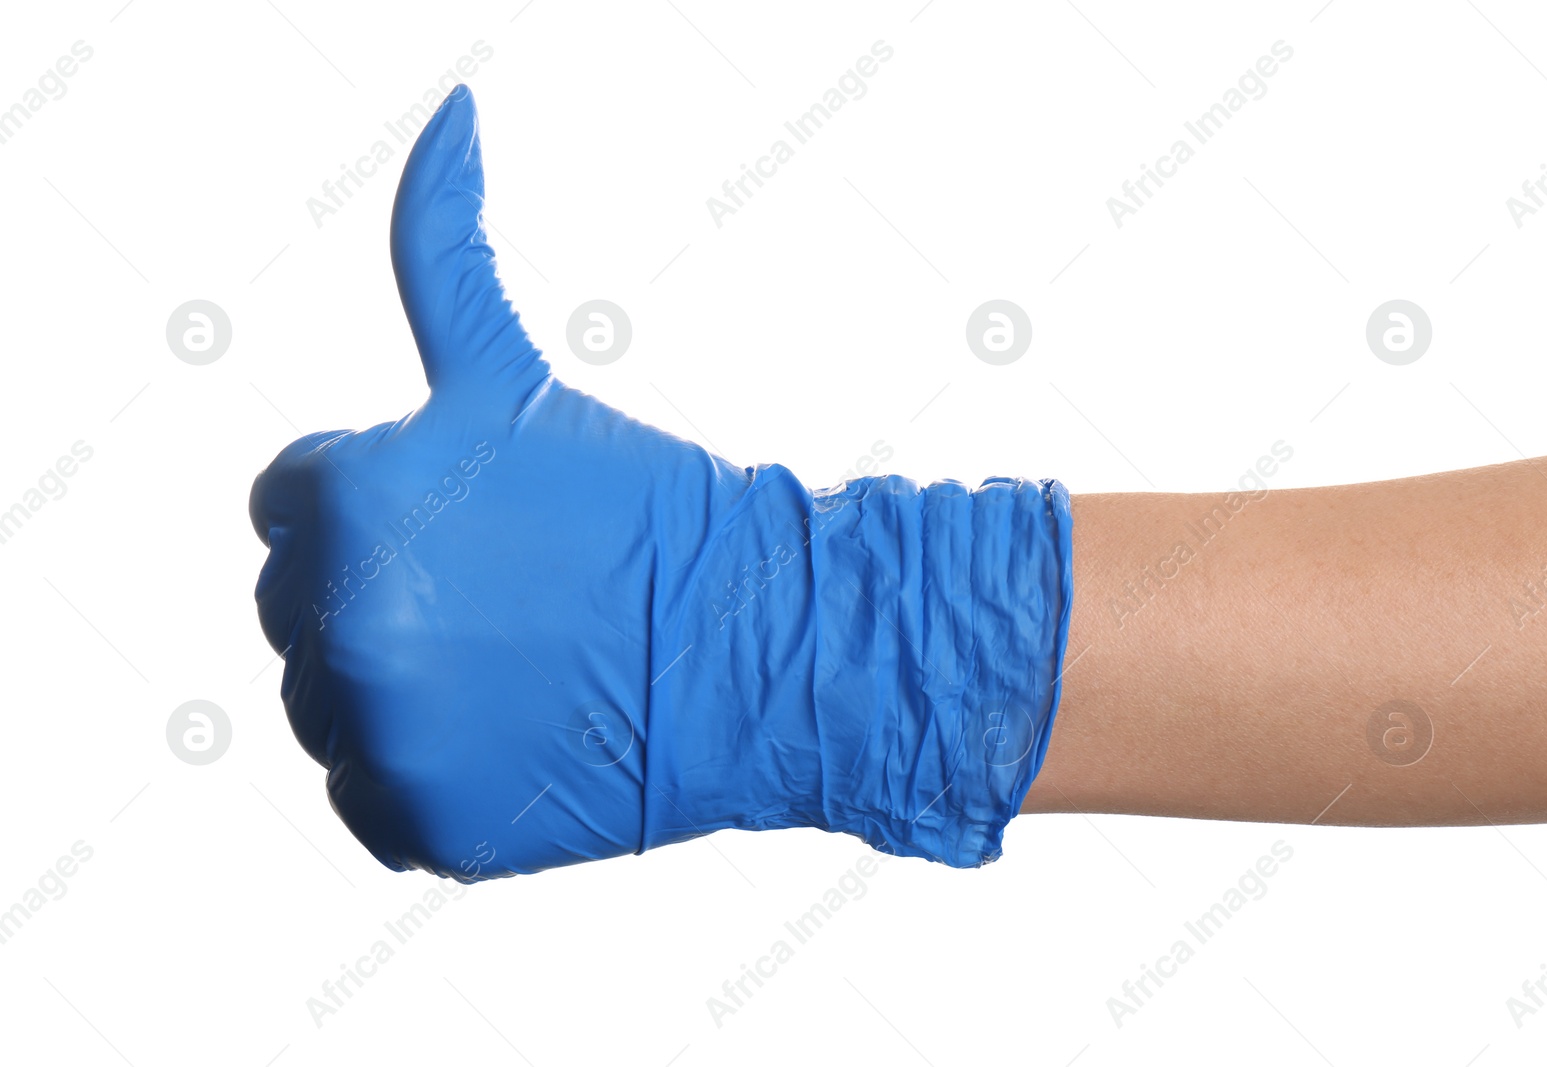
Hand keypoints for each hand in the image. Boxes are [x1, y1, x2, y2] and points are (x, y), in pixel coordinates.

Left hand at [249, 86, 1072, 880]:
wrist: (761, 652)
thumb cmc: (646, 509)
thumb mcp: (513, 380)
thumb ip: (441, 247)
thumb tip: (456, 105)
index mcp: (346, 504)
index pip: (291, 504)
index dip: (387, 509)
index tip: (476, 526)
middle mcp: (339, 626)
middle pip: (300, 608)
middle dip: (389, 594)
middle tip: (507, 598)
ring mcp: (379, 737)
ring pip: (332, 705)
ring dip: (404, 686)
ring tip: (515, 666)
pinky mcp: (417, 827)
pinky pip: (371, 795)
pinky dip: (430, 774)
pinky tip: (512, 736)